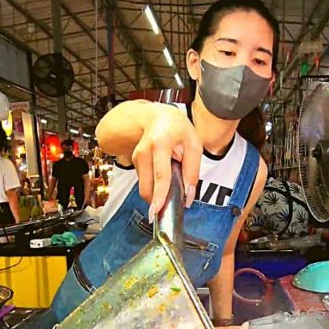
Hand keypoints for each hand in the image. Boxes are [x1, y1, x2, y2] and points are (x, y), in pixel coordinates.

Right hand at [131, 103, 201, 220]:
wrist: (155, 117)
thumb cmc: (176, 129)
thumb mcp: (193, 144)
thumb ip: (192, 171)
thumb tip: (188, 196)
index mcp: (161, 143)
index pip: (161, 174)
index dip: (159, 195)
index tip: (157, 210)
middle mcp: (144, 151)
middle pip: (148, 187)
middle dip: (159, 201)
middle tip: (172, 202)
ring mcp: (137, 158)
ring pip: (145, 188)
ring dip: (158, 192)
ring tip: (171, 180)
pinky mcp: (134, 163)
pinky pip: (145, 183)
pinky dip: (155, 186)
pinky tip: (163, 175)